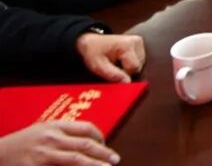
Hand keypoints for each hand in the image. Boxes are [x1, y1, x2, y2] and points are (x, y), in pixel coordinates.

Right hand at [0, 121, 119, 165]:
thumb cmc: (20, 143)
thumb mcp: (42, 130)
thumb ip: (62, 132)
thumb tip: (87, 138)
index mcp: (54, 125)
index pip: (86, 128)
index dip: (101, 136)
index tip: (106, 144)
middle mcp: (51, 138)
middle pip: (85, 144)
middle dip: (103, 153)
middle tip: (115, 159)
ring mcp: (44, 154)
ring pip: (76, 159)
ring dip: (95, 164)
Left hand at [75, 32, 144, 83]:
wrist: (91, 41)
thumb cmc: (93, 53)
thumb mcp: (98, 66)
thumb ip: (113, 75)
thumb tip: (127, 82)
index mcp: (127, 45)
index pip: (134, 67)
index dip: (124, 74)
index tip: (112, 72)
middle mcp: (136, 41)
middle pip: (138, 66)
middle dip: (127, 71)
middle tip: (113, 68)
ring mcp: (138, 41)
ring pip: (140, 63)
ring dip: (129, 68)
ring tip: (116, 63)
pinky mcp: (139, 43)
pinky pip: (139, 59)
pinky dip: (131, 63)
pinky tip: (122, 60)